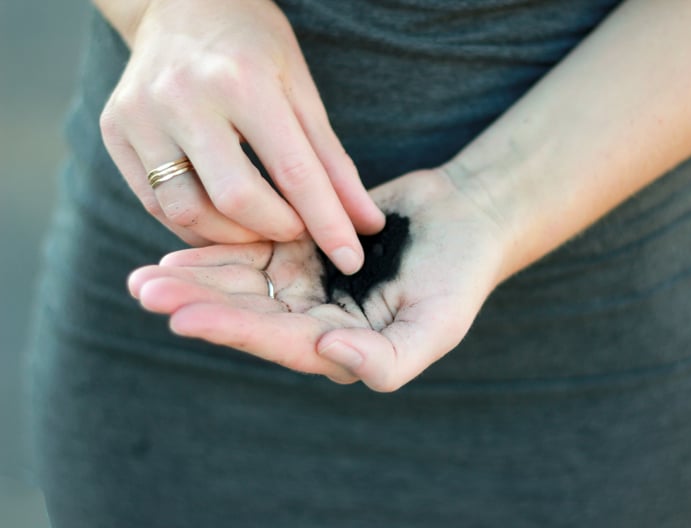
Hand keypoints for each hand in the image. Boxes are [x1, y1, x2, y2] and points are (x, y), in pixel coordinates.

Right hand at [98, 0, 383, 273]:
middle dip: (276, 230)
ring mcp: (140, 115)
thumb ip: (332, 162)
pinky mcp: (114, 131)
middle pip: (235, 199)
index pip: (293, 173)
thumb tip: (365, 224)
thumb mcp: (300, 91)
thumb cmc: (252, 47)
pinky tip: (220, 217)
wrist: (181, 4)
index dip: (327, 224)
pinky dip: (195, 224)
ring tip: (259, 227)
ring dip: (231, 236)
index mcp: (241, 80)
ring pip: (186, 210)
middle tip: (298, 232)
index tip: (350, 259)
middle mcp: (183, 97)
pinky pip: (155, 203)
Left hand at [127, 169, 505, 390]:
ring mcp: (307, 283)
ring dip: (197, 281)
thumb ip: (389, 359)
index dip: (234, 330)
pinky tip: (179, 251)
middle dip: (199, 305)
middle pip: (249, 315)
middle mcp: (316, 320)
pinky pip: (254, 251)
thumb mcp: (438, 324)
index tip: (185, 317)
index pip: (281, 342)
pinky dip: (219, 252)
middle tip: (147, 293)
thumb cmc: (459, 275)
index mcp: (343, 345)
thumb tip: (327, 353)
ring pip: (243, 285)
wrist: (467, 217)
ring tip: (147, 276)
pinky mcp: (302, 247)